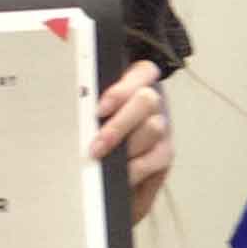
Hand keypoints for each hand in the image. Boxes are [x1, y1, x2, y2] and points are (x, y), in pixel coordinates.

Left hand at [96, 59, 173, 196]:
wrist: (111, 169)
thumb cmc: (100, 133)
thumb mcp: (94, 113)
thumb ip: (91, 106)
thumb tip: (80, 115)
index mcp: (137, 83)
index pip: (141, 72)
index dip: (120, 90)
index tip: (99, 110)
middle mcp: (153, 103)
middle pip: (146, 100)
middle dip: (119, 125)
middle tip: (96, 146)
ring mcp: (163, 128)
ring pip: (153, 128)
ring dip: (127, 147)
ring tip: (105, 163)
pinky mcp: (165, 154)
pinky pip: (157, 158)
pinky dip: (137, 169)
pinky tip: (122, 175)